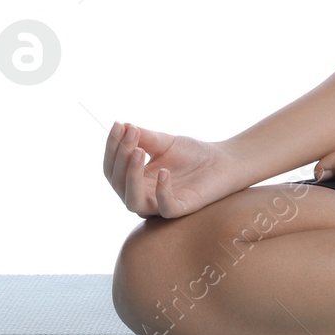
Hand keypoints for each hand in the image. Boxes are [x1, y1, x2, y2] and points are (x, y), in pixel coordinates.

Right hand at [103, 120, 244, 218]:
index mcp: (134, 180)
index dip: (112, 147)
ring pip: (133, 202)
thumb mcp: (164, 142)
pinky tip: (164, 172)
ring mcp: (160, 205)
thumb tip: (122, 126)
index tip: (118, 125)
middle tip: (132, 134)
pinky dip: (162, 192)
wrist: (222, 161)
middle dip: (121, 158)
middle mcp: (142, 195)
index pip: (112, 168)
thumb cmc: (191, 154)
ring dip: (132, 177)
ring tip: (138, 152)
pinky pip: (166, 209)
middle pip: (118, 184)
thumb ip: (144, 137)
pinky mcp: (181, 209)